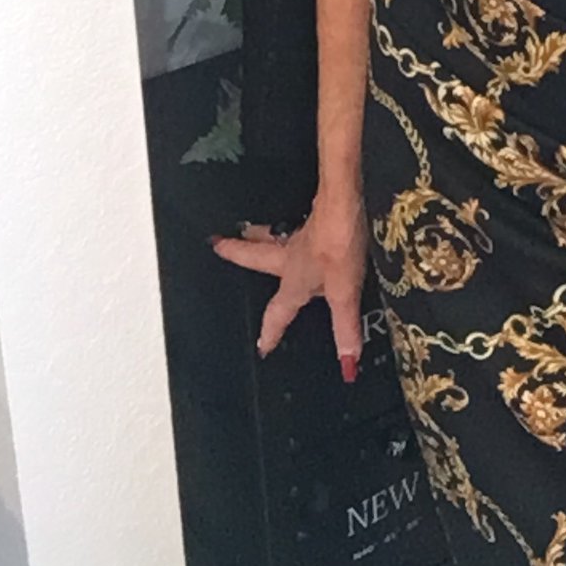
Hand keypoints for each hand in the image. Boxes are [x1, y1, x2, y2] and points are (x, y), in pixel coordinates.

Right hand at [210, 192, 366, 380]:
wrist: (344, 203)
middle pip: (258, 256)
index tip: (262, 345)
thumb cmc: (339, 244)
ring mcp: (303, 232)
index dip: (271, 330)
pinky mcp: (317, 213)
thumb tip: (347, 363)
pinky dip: (289, 220)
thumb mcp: (344, 291)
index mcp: (294, 279)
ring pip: (272, 235)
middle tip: (218, 245)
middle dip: (239, 254)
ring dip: (259, 234)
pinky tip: (300, 213)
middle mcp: (293, 255)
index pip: (277, 311)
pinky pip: (295, 220)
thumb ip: (345, 326)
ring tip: (247, 228)